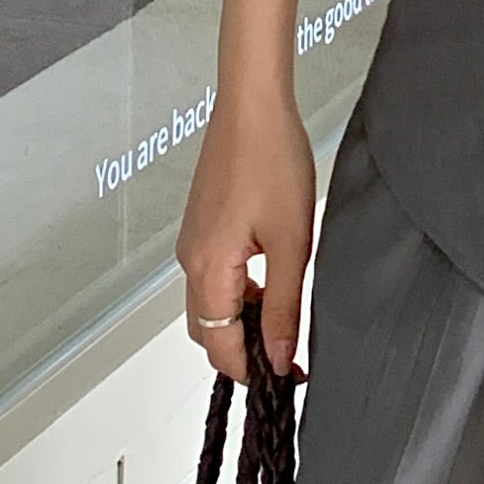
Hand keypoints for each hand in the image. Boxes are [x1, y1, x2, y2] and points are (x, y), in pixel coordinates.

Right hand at [177, 77, 315, 386]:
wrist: (253, 106)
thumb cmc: (271, 159)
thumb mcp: (292, 243)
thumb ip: (285, 307)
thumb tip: (280, 357)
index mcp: (208, 270)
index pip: (220, 347)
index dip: (254, 371)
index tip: (289, 377)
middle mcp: (191, 260)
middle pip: (208, 332)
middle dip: (244, 352)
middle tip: (289, 354)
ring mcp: (193, 242)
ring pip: (210, 305)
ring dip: (242, 322)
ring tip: (286, 317)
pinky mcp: (202, 227)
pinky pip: (213, 278)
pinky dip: (238, 294)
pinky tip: (270, 280)